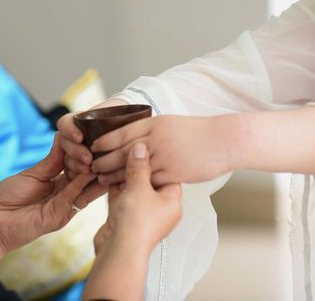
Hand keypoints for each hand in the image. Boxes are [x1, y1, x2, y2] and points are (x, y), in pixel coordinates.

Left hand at [0, 134, 105, 261]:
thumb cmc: (7, 198)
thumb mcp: (33, 174)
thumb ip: (53, 161)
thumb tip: (65, 138)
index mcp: (59, 184)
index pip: (79, 166)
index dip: (83, 152)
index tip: (88, 137)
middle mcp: (65, 195)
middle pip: (87, 175)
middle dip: (91, 159)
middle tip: (96, 146)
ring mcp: (64, 207)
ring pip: (85, 186)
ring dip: (91, 170)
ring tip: (96, 154)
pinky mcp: (59, 216)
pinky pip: (74, 196)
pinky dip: (82, 182)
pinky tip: (87, 168)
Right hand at [57, 98, 126, 179]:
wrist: (135, 139)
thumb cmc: (128, 123)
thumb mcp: (121, 117)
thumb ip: (112, 118)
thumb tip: (110, 122)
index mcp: (80, 122)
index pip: (65, 123)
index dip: (69, 130)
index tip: (80, 137)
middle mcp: (75, 138)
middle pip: (64, 143)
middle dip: (75, 151)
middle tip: (88, 159)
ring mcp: (77, 154)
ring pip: (66, 160)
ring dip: (75, 166)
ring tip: (90, 171)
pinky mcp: (81, 170)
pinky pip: (71, 175)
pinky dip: (76, 178)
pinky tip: (85, 181)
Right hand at [83, 143, 181, 300]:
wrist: (118, 252)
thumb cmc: (136, 222)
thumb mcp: (139, 187)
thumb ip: (139, 166)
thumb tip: (140, 147)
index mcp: (172, 202)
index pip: (168, 173)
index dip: (157, 158)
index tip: (147, 144)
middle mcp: (159, 208)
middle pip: (149, 180)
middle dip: (137, 165)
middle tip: (127, 148)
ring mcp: (141, 214)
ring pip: (133, 188)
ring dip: (122, 175)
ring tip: (112, 157)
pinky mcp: (124, 218)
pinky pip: (120, 197)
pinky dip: (113, 186)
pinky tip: (105, 172)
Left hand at [90, 114, 233, 186]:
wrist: (223, 141)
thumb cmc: (198, 133)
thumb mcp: (172, 124)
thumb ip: (153, 131)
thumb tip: (136, 137)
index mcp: (156, 123)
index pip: (122, 131)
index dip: (105, 140)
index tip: (93, 146)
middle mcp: (157, 139)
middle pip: (123, 151)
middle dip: (104, 159)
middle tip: (91, 166)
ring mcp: (164, 156)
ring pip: (132, 168)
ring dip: (115, 175)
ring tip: (101, 179)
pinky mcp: (173, 173)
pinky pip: (149, 181)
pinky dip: (134, 186)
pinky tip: (125, 191)